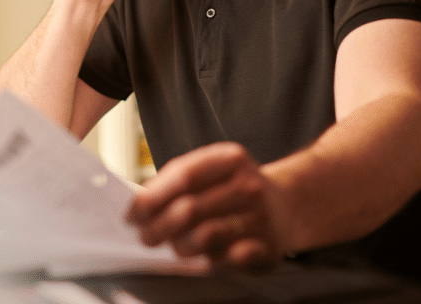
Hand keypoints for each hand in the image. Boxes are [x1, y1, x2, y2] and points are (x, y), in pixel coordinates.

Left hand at [126, 142, 288, 269]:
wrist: (287, 205)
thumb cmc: (234, 189)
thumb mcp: (212, 171)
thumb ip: (178, 181)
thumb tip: (141, 205)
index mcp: (230, 158)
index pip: (182, 176)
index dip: (151, 197)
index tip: (132, 213)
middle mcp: (249, 185)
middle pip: (189, 209)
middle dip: (158, 227)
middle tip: (145, 236)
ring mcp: (262, 216)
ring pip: (205, 235)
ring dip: (180, 245)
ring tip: (174, 245)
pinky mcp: (270, 246)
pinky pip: (231, 258)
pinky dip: (212, 260)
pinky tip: (204, 258)